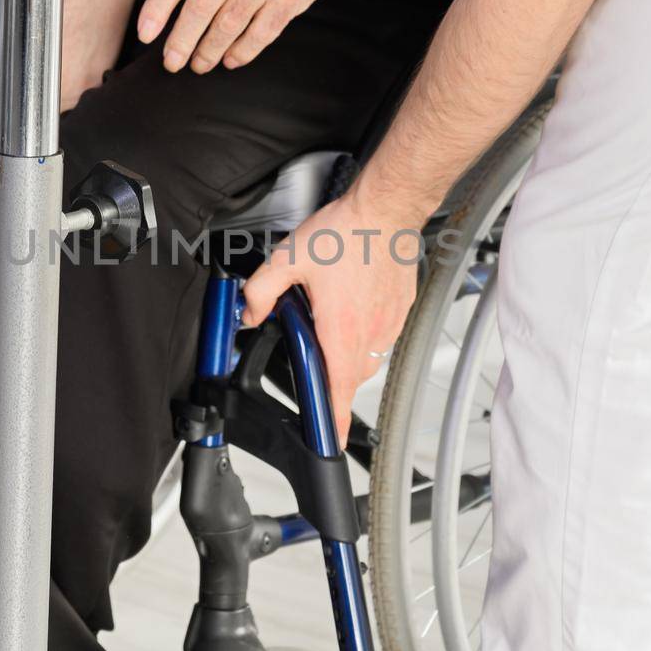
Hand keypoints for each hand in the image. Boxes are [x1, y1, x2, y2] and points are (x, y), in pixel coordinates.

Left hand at [137, 0, 328, 74]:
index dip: (158, 6)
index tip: (146, 34)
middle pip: (203, 3)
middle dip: (182, 39)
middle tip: (172, 62)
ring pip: (231, 22)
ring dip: (210, 50)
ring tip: (200, 64)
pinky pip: (262, 32)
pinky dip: (243, 51)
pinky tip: (231, 60)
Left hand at [240, 190, 419, 443]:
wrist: (386, 209)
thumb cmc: (346, 233)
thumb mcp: (288, 259)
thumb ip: (260, 291)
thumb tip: (249, 314)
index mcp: (341, 330)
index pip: (338, 391)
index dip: (334, 422)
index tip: (332, 441)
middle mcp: (369, 333)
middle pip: (351, 378)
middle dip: (333, 379)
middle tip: (317, 361)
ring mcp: (389, 323)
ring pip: (368, 358)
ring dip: (350, 354)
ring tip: (334, 326)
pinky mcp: (401, 310)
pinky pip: (383, 337)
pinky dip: (367, 334)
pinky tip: (353, 307)